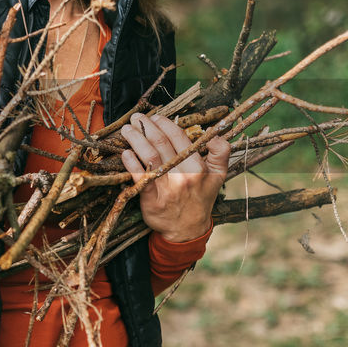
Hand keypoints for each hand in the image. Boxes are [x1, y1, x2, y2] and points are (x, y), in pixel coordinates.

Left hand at [120, 113, 229, 241]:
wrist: (188, 229)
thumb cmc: (200, 198)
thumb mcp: (218, 177)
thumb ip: (221, 154)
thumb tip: (216, 134)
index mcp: (199, 168)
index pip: (180, 138)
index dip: (166, 124)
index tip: (157, 117)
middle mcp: (183, 177)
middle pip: (162, 144)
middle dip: (147, 127)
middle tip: (137, 117)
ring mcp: (167, 188)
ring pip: (150, 157)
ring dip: (136, 139)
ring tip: (128, 129)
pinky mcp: (151, 199)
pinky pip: (139, 177)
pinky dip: (131, 162)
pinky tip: (126, 153)